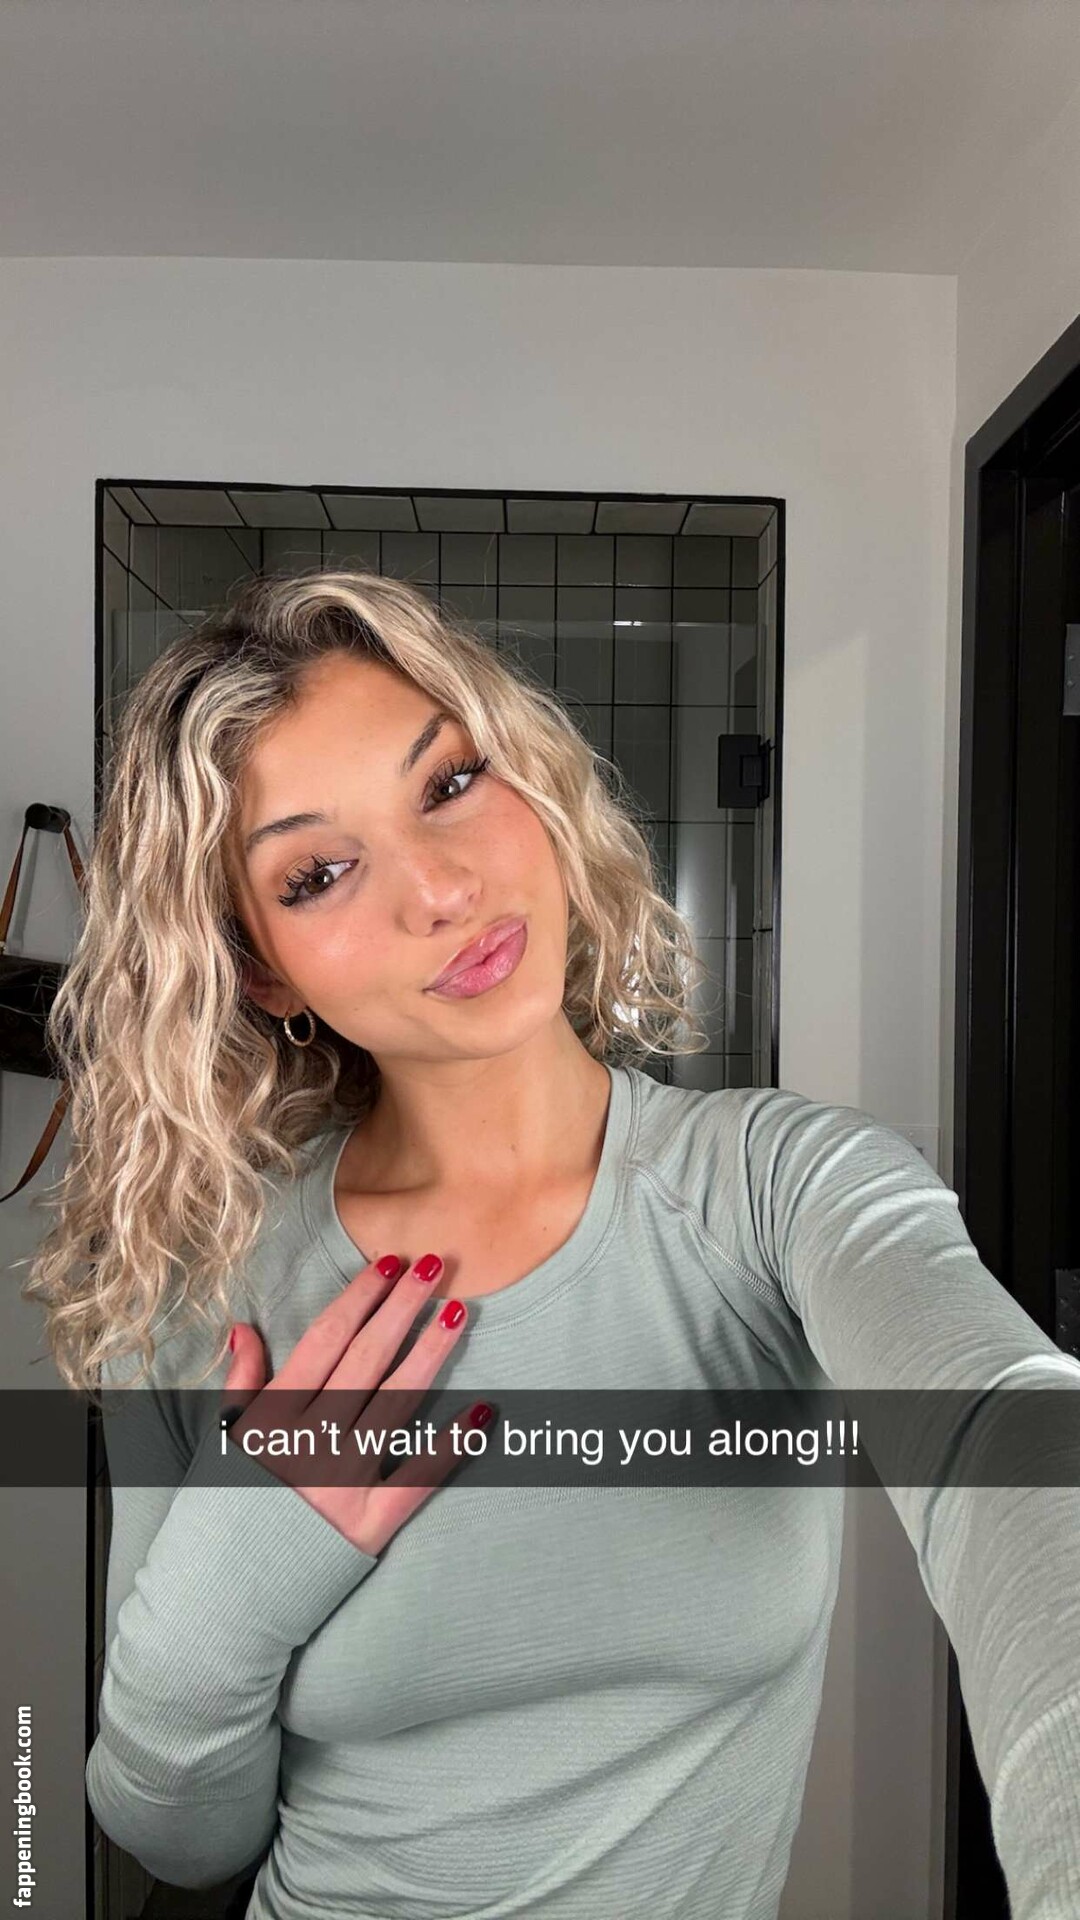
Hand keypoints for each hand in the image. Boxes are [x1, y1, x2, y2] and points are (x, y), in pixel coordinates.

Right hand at [220, 1254, 490, 1557]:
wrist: (217, 1603)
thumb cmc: (217, 1518)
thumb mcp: (221, 1442)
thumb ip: (241, 1383)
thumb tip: (243, 1329)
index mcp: (272, 1416)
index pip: (326, 1339)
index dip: (360, 1297)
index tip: (389, 1263)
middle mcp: (309, 1441)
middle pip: (366, 1358)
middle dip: (402, 1307)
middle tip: (435, 1265)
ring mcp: (342, 1482)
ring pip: (397, 1403)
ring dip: (430, 1353)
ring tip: (458, 1312)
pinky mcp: (369, 1524)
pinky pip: (419, 1478)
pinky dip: (453, 1445)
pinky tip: (485, 1410)